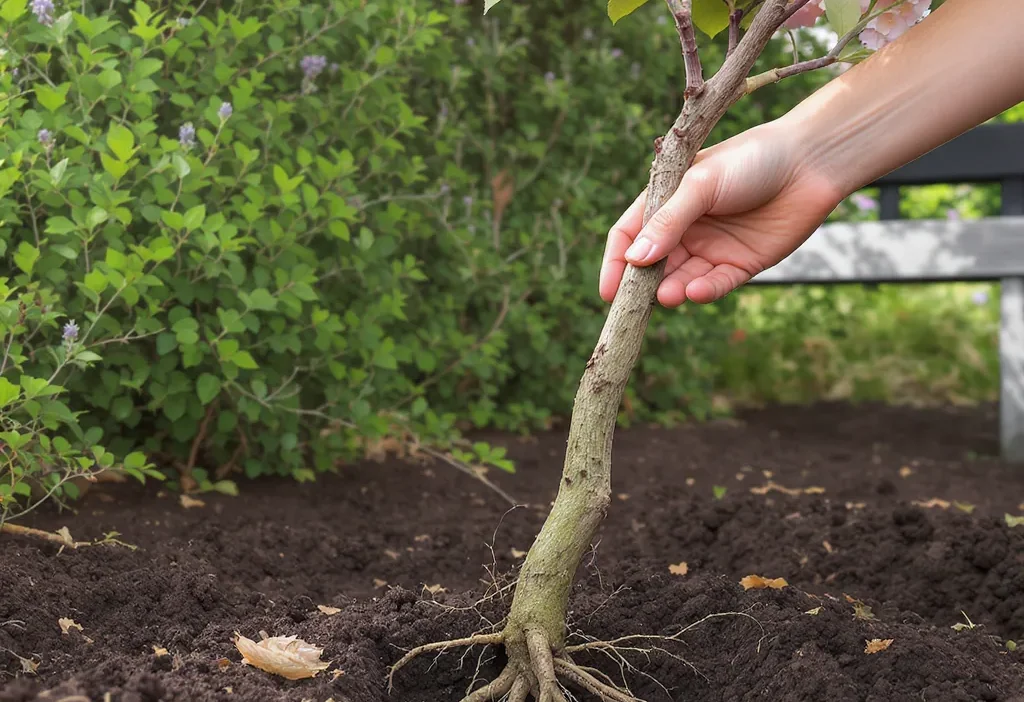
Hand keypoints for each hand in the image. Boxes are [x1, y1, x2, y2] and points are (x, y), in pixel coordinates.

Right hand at [599, 120, 844, 307]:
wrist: (811, 162)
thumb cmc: (751, 160)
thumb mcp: (701, 186)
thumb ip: (668, 222)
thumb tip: (634, 259)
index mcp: (667, 201)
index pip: (629, 235)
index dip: (616, 262)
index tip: (608, 290)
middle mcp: (686, 228)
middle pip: (652, 264)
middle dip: (642, 285)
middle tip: (632, 305)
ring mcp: (712, 248)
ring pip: (682, 278)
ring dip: (672, 290)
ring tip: (667, 296)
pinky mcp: (740, 264)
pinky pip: (715, 285)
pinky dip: (703, 291)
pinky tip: (695, 292)